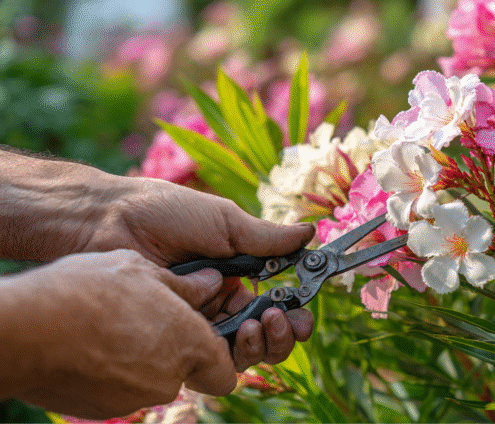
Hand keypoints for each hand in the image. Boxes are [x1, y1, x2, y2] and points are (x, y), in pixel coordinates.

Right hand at [3, 250, 234, 418]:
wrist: (25, 329)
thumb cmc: (88, 291)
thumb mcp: (141, 271)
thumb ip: (185, 285)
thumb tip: (212, 283)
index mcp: (188, 344)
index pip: (225, 371)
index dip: (218, 356)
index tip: (205, 338)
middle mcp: (168, 379)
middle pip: (183, 370)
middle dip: (171, 348)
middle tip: (145, 317)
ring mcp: (134, 398)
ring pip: (150, 378)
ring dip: (139, 356)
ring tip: (110, 324)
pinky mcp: (102, 409)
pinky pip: (119, 388)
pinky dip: (112, 371)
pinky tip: (90, 343)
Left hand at [80, 177, 315, 370]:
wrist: (108, 222)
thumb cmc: (165, 213)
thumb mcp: (225, 221)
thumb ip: (267, 238)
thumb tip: (311, 234)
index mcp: (233, 275)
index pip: (272, 303)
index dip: (292, 312)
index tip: (303, 311)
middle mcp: (217, 303)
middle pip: (261, 334)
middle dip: (283, 333)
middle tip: (286, 320)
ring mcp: (194, 321)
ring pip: (239, 351)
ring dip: (263, 343)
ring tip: (262, 323)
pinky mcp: (172, 336)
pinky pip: (208, 356)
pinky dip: (231, 351)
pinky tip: (239, 331)